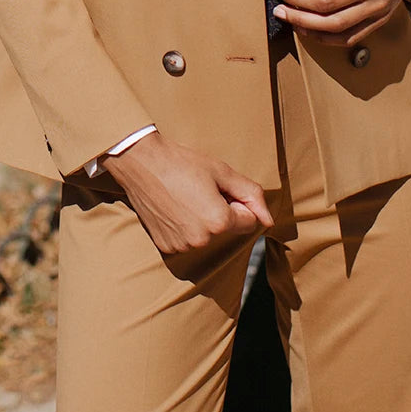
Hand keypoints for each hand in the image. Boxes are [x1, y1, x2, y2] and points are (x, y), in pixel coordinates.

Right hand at [100, 131, 271, 254]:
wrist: (141, 163)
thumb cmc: (182, 163)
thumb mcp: (221, 171)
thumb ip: (251, 194)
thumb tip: (269, 220)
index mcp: (219, 222)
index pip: (248, 220)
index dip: (236, 201)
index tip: (216, 187)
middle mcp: (202, 240)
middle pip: (227, 229)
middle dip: (221, 212)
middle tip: (198, 190)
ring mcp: (182, 246)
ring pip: (208, 236)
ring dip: (202, 220)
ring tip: (183, 197)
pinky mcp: (167, 248)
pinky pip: (188, 240)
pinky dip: (185, 227)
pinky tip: (173, 208)